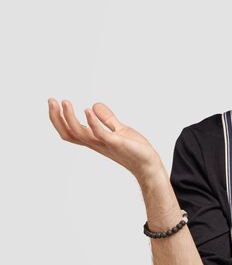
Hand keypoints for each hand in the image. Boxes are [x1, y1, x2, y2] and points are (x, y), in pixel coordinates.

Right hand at [48, 98, 164, 184]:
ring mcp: (104, 144)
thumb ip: (107, 119)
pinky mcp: (116, 142)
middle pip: (68, 133)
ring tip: (65, 102)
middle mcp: (95, 143)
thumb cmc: (134, 149)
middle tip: (51, 100)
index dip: (59, 118)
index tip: (54, 102)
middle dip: (57, 117)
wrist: (148, 163)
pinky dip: (92, 122)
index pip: (69, 131)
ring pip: (79, 133)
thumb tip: (94, 105)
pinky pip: (100, 133)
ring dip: (70, 117)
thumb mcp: (119, 130)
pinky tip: (88, 110)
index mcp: (94, 140)